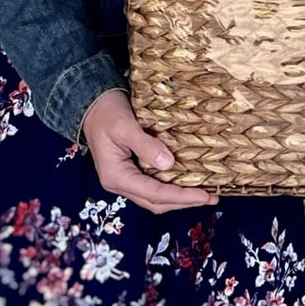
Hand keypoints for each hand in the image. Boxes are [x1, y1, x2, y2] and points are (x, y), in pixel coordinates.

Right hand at [80, 89, 216, 213]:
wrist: (92, 103)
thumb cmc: (106, 113)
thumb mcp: (126, 127)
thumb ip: (146, 146)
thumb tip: (169, 165)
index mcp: (116, 177)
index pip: (154, 194)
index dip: (181, 196)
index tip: (205, 195)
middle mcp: (120, 183)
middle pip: (156, 202)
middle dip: (183, 202)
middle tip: (212, 198)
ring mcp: (125, 178)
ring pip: (155, 197)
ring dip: (178, 197)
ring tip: (204, 193)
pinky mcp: (131, 170)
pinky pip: (153, 184)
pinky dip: (171, 186)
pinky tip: (187, 180)